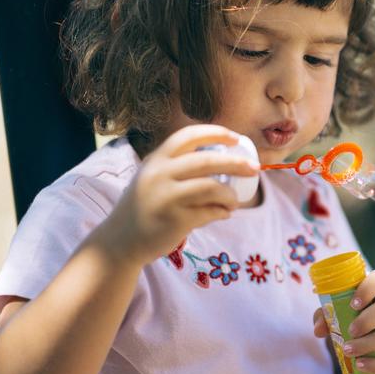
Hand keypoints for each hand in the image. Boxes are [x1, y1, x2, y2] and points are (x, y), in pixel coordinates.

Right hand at [98, 124, 259, 266]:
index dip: (216, 133)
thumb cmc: (145, 206)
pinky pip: (209, 212)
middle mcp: (160, 174)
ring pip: (212, 188)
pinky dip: (222, 212)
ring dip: (230, 194)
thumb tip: (223, 161)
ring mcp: (166, 197)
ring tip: (234, 201)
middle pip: (207, 160)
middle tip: (254, 168)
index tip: (236, 138)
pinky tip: (223, 214)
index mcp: (157, 159)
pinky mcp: (174, 220)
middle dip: (236, 163)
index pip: (188, 136)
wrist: (120, 240)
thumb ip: (178, 167)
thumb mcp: (153, 177)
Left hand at [313, 270, 374, 373]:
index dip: (367, 288)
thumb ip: (328, 318)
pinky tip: (361, 365)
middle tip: (350, 332)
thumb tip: (318, 330)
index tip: (353, 304)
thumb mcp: (346, 318)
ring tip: (349, 351)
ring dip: (369, 344)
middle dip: (367, 320)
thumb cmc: (364, 327)